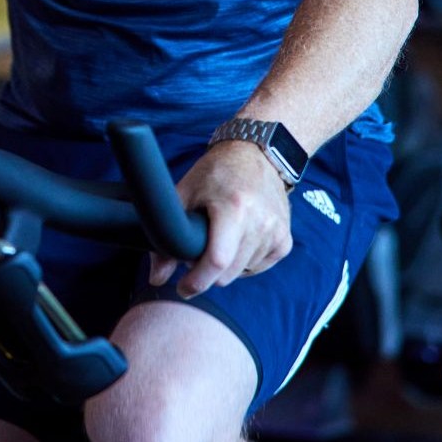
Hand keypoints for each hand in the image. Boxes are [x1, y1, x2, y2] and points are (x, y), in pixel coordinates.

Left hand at [148, 141, 293, 298]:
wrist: (256, 155)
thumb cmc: (215, 172)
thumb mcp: (185, 194)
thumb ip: (167, 237)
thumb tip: (156, 278)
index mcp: (234, 208)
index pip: (217, 261)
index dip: (196, 281)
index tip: (182, 287)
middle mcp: (260, 222)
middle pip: (227, 274)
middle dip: (207, 271)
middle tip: (197, 249)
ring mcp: (276, 232)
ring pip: (241, 274)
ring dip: (226, 265)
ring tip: (219, 237)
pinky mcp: (284, 240)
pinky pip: (258, 268)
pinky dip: (244, 261)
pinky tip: (237, 239)